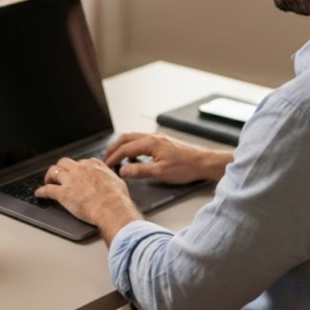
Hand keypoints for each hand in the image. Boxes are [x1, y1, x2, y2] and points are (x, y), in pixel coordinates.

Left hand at [35, 157, 142, 242]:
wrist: (111, 208)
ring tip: (48, 181)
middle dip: (61, 168)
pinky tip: (39, 193)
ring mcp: (70, 180)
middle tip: (59, 175)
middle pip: (64, 162)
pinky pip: (47, 190)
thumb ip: (109, 177)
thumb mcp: (116, 180)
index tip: (77, 173)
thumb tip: (111, 179)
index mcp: (93, 165)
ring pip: (53, 171)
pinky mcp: (63, 193)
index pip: (81, 162)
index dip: (77, 168)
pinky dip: (41, 191)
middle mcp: (79, 169)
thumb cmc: (117, 197)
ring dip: (49, 176)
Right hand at [104, 132, 232, 183]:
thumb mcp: (160, 172)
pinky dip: (132, 147)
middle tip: (105, 158)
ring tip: (115, 156)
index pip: (125, 148)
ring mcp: (158, 138)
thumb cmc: (185, 167)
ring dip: (122, 146)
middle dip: (114, 148)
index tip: (106, 165)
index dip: (113, 157)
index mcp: (150, 142)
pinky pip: (141, 141)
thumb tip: (122, 171)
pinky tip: (133, 156)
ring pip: (134, 138)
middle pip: (126, 138)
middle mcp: (152, 137)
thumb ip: (139, 171)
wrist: (203, 162)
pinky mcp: (163, 142)